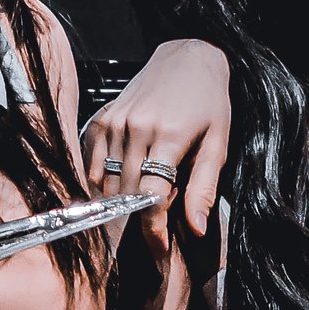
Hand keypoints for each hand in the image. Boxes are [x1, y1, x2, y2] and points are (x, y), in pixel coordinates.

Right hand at [82, 39, 230, 257]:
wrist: (188, 59)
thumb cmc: (208, 103)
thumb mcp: (218, 145)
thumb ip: (203, 188)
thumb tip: (195, 229)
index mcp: (169, 136)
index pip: (152, 197)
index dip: (154, 230)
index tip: (160, 250)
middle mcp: (136, 129)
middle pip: (126, 193)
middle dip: (140, 218)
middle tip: (158, 226)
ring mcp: (115, 123)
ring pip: (106, 182)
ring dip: (121, 202)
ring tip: (142, 200)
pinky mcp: (102, 119)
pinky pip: (90, 164)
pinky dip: (100, 182)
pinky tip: (118, 185)